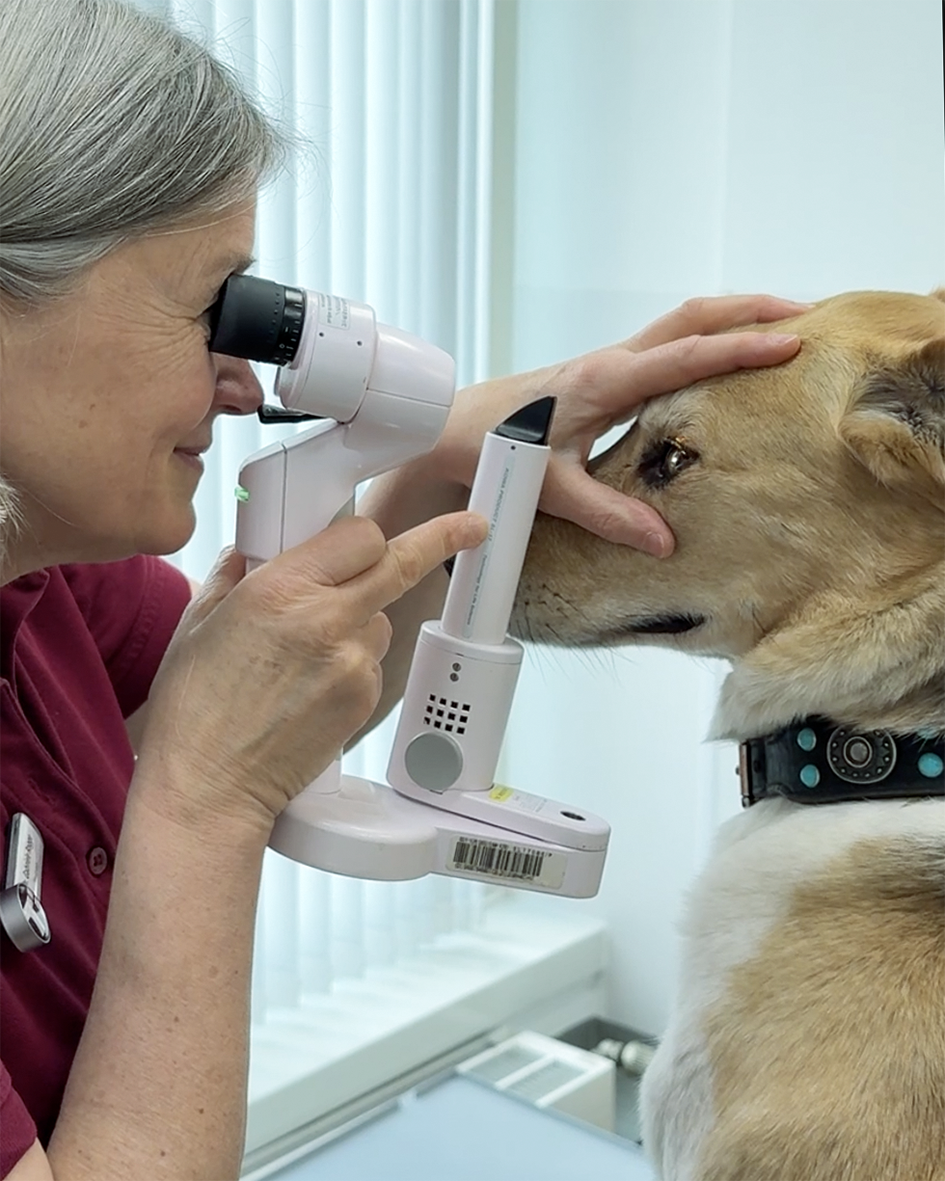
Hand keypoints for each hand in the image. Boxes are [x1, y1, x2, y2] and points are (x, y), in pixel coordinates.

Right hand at [134, 511, 486, 829]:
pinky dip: (351, 662)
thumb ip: (237, 571)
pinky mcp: (365, 699)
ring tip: (304, 654)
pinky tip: (309, 686)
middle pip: (400, 565)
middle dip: (441, 539)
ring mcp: (353, 663)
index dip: (364, 532)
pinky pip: (371, 662)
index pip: (360, 535)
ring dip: (360, 618)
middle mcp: (326, 621)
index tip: (380, 527)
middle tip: (472, 526)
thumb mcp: (200, 621)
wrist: (210, 786)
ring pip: (382, 618)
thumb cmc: (194, 709)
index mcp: (281, 590)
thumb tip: (257, 546)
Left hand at [426, 294, 807, 555]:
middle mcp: (610, 361)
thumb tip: (665, 543)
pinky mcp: (603, 373)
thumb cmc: (493, 449)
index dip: (740, 349)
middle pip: (693, 316)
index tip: (791, 343)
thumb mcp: (553, 488)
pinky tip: (724, 360)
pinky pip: (665, 344)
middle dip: (751, 310)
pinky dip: (705, 338)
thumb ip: (610, 515)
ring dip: (731, 318)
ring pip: (680, 323)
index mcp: (605, 381)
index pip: (685, 356)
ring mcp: (608, 362)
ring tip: (783, 326)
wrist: (449, 427)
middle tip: (809, 315)